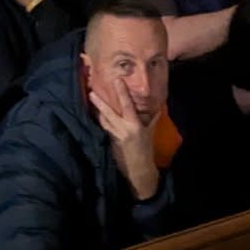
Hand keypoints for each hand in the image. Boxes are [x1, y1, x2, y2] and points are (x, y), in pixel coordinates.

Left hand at [88, 80, 159, 198]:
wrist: (139, 168)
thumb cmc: (146, 149)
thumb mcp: (150, 132)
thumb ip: (152, 119)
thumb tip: (158, 106)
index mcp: (135, 125)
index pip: (127, 105)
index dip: (122, 92)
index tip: (117, 80)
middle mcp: (123, 129)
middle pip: (109, 113)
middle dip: (100, 103)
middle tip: (91, 92)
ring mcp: (115, 136)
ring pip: (104, 120)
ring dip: (98, 110)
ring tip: (92, 99)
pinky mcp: (110, 141)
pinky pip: (105, 127)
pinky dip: (101, 120)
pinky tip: (96, 114)